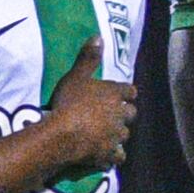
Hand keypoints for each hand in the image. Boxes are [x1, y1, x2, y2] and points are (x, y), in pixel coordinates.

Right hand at [40, 27, 138, 171]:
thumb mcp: (76, 75)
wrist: (63, 133)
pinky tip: (106, 156)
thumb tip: (99, 36)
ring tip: (107, 135)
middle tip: (112, 115)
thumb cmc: (69, 102)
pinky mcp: (109, 153)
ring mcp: (116, 136)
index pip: (130, 91)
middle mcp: (120, 115)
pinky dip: (112, 155)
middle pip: (131, 114)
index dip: (125, 93)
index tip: (121, 95)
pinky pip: (117, 156)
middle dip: (124, 114)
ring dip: (118, 134)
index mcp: (115, 94)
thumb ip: (88, 58)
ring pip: (124, 135)